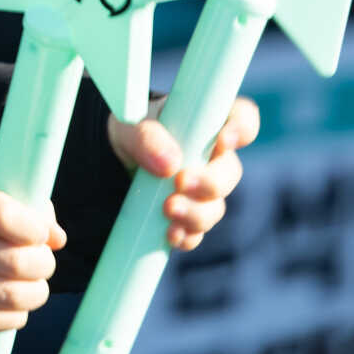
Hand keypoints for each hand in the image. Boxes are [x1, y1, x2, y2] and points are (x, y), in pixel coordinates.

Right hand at [0, 178, 65, 332]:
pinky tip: (16, 302)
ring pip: (5, 295)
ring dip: (34, 292)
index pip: (1, 216)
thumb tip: (56, 239)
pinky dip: (15, 315)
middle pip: (10, 261)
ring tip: (34, 283)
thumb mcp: (2, 196)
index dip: (32, 228)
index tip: (41, 233)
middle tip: (43, 261)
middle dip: (41, 264)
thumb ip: (34, 212)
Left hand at [107, 96, 259, 251]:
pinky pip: (197, 231)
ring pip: (215, 206)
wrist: (111, 164)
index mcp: (206, 123)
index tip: (224, 140)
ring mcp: (202, 191)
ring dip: (196, 212)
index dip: (242, 128)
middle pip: (230, 172)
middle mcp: (212, 158)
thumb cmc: (130, 132)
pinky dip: (187, 235)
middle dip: (210, 182)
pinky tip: (171, 234)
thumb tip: (170, 164)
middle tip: (181, 181)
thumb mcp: (129, 126)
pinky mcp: (188, 216)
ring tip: (169, 209)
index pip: (242, 118)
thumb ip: (148, 137)